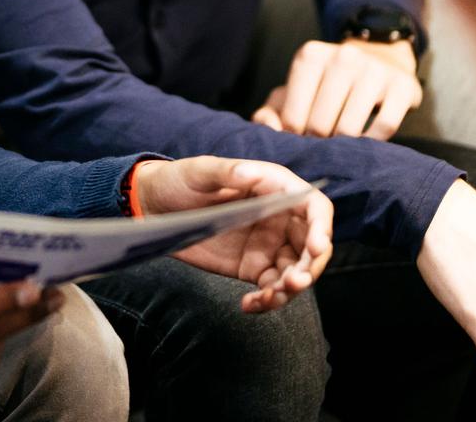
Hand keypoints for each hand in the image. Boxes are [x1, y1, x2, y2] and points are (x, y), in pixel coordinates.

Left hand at [133, 156, 332, 312]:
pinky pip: (272, 287)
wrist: (154, 206)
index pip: (314, 208)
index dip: (321, 227)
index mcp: (274, 188)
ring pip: (296, 271)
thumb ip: (225, 171)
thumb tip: (250, 173)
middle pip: (312, 246)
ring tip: (269, 297)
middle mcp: (279, 218)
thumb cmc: (178, 180)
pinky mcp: (253, 266)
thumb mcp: (198, 171)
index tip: (316, 247)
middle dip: (310, 267)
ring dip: (290, 289)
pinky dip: (267, 300)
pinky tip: (249, 305)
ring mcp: (268, 245)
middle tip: (294, 282)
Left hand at [251, 37, 421, 138]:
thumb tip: (267, 128)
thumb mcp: (296, 88)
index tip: (300, 139)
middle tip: (323, 145)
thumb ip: (273, 110)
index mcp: (310, 56)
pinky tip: (367, 139)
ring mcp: (375, 70)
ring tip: (342, 145)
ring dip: (344, 145)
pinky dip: (374, 140)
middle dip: (318, 142)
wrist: (380, 59)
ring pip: (350, 128)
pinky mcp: (402, 86)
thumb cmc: (328, 83)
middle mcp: (343, 57)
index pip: (293, 116)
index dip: (294, 136)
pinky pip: (385, 126)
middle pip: (320, 125)